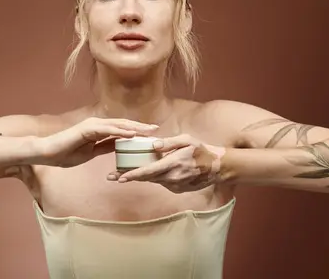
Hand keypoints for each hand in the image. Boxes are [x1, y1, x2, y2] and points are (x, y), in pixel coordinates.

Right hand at [39, 117, 157, 167]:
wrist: (48, 153)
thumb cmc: (66, 153)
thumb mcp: (91, 152)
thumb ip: (104, 147)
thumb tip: (118, 147)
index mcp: (98, 130)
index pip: (121, 130)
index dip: (136, 132)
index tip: (150, 135)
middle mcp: (97, 124)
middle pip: (123, 125)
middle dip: (140, 127)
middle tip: (156, 129)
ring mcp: (92, 125)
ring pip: (118, 125)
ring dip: (134, 127)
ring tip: (149, 130)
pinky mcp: (87, 129)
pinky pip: (107, 130)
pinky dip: (120, 131)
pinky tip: (132, 134)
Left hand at [108, 134, 225, 192]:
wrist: (218, 168)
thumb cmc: (201, 150)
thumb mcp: (186, 140)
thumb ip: (169, 143)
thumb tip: (153, 145)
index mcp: (172, 164)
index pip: (148, 171)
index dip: (132, 175)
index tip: (119, 177)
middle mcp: (172, 178)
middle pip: (146, 179)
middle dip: (128, 177)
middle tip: (111, 177)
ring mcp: (175, 185)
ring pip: (152, 181)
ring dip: (139, 178)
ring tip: (123, 174)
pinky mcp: (177, 189)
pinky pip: (161, 182)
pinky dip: (154, 177)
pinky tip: (149, 172)